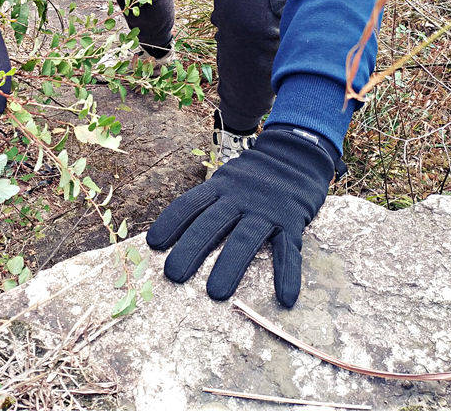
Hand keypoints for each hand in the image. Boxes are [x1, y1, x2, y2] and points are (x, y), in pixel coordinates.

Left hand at [146, 125, 340, 305]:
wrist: (297, 153)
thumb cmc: (253, 176)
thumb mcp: (226, 179)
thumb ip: (208, 199)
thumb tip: (178, 228)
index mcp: (219, 187)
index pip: (190, 204)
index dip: (170, 223)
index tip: (153, 245)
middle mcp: (239, 197)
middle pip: (211, 224)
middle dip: (190, 249)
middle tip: (173, 276)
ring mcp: (265, 209)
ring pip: (245, 239)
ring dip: (230, 266)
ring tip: (215, 294)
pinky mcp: (291, 220)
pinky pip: (289, 250)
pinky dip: (288, 274)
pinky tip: (285, 298)